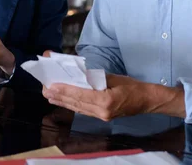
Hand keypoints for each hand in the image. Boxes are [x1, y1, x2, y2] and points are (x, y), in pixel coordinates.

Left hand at [42, 74, 156, 121]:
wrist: (147, 101)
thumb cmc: (132, 86)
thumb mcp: (114, 78)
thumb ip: (95, 78)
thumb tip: (79, 75)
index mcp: (106, 100)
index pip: (80, 95)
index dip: (64, 90)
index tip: (51, 85)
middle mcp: (102, 111)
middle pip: (76, 102)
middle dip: (59, 95)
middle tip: (44, 88)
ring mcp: (101, 116)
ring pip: (77, 107)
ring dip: (62, 101)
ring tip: (48, 94)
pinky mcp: (102, 116)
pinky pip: (83, 110)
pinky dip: (72, 104)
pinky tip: (63, 100)